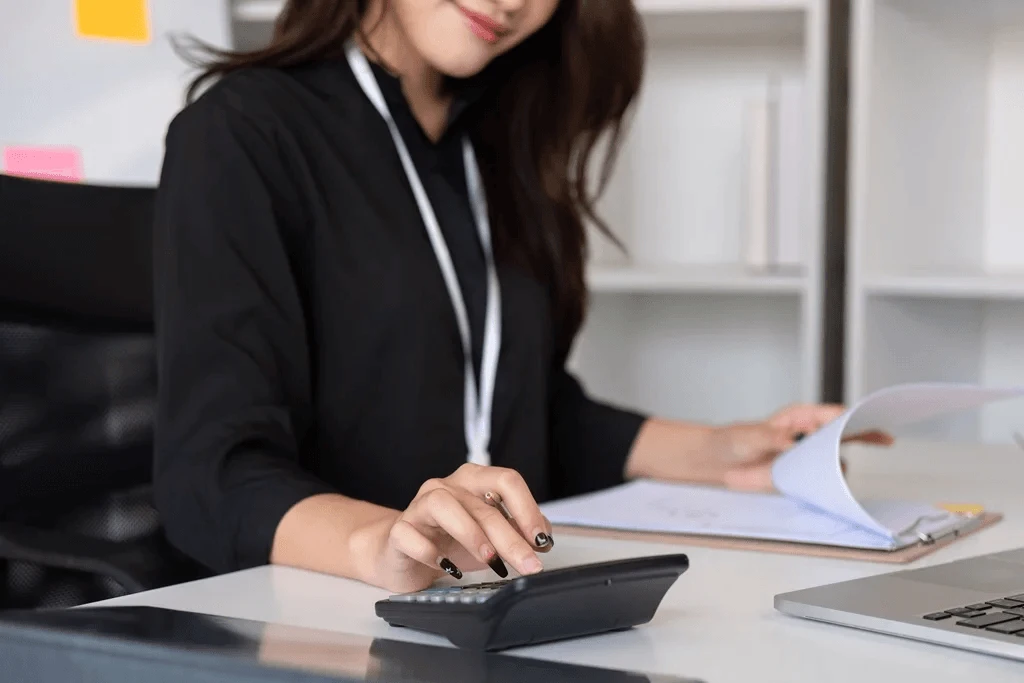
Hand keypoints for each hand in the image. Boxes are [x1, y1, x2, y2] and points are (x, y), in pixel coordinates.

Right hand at [357, 464, 553, 593]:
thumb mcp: (490, 538)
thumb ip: (517, 532)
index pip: (506, 481)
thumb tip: (542, 538)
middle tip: (528, 564)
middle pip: (483, 505)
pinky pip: (410, 534)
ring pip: (444, 506)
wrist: (401, 555)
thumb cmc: (448, 542)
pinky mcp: (399, 530)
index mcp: (473, 481)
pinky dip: (430, 552)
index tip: (541, 539)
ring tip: (489, 560)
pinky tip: (446, 567)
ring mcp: (419, 506)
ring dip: (471, 534)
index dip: (527, 509)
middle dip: (511, 538)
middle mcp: (446, 487)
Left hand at [712, 403, 893, 490]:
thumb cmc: (734, 441)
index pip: (832, 414)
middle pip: (845, 431)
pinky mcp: (804, 473)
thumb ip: (772, 440)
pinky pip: (825, 478)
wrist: (722, 463)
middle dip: (866, 433)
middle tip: (885, 438)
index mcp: (799, 417)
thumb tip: (791, 444)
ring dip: (841, 464)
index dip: (853, 417)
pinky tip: (835, 487)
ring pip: (838, 457)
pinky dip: (832, 482)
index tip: (870, 421)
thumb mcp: (751, 437)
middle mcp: (809, 433)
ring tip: (842, 471)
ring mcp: (808, 454)